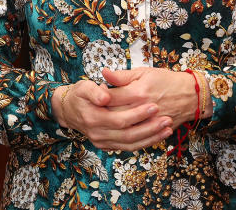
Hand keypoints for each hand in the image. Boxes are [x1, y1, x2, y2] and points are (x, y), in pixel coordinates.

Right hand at [53, 79, 172, 150]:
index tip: (154, 106)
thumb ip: (95, 91)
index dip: (138, 114)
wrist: (67, 110)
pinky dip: (144, 143)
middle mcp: (97, 133)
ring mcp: (102, 142)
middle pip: (128, 135)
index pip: (120, 119)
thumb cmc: (78, 95)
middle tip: (166, 119)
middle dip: (150, 128)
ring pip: (130, 144)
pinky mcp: (106, 146)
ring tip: (167, 129)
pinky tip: (157, 136)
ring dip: (150, 138)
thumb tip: (106, 95)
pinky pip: (128, 147)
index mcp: (93, 117)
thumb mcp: (83, 87)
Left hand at [102, 67, 205, 128]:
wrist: (192, 95)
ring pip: (124, 130)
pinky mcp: (155, 131)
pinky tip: (118, 131)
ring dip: (112, 126)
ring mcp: (150, 123)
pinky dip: (125, 136)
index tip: (96, 94)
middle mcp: (143, 109)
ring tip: (106, 119)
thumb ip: (122, 76)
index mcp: (138, 92)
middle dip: (103, 112)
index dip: (99, 96)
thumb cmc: (166, 80)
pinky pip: (137, 139)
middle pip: (114, 115)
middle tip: (96, 108)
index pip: (110, 98)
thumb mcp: (144, 72)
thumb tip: (104, 73)